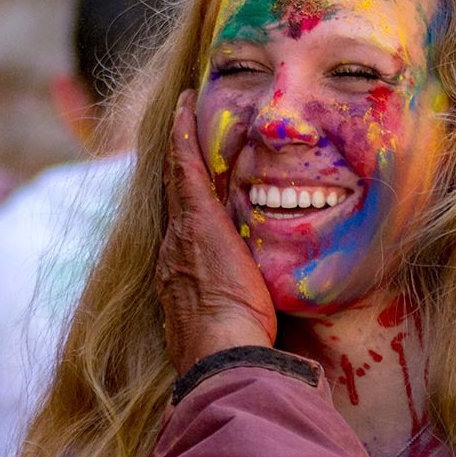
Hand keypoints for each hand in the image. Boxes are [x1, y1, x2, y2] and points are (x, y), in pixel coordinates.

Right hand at [158, 89, 275, 372]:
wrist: (223, 350)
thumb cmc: (239, 348)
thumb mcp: (241, 324)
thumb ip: (252, 311)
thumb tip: (283, 325)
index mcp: (182, 274)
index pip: (185, 228)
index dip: (187, 205)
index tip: (191, 190)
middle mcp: (172, 248)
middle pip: (175, 197)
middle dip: (178, 167)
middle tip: (181, 135)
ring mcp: (181, 231)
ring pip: (178, 178)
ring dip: (180, 145)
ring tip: (183, 114)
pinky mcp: (196, 217)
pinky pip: (184, 165)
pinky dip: (183, 134)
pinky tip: (186, 106)